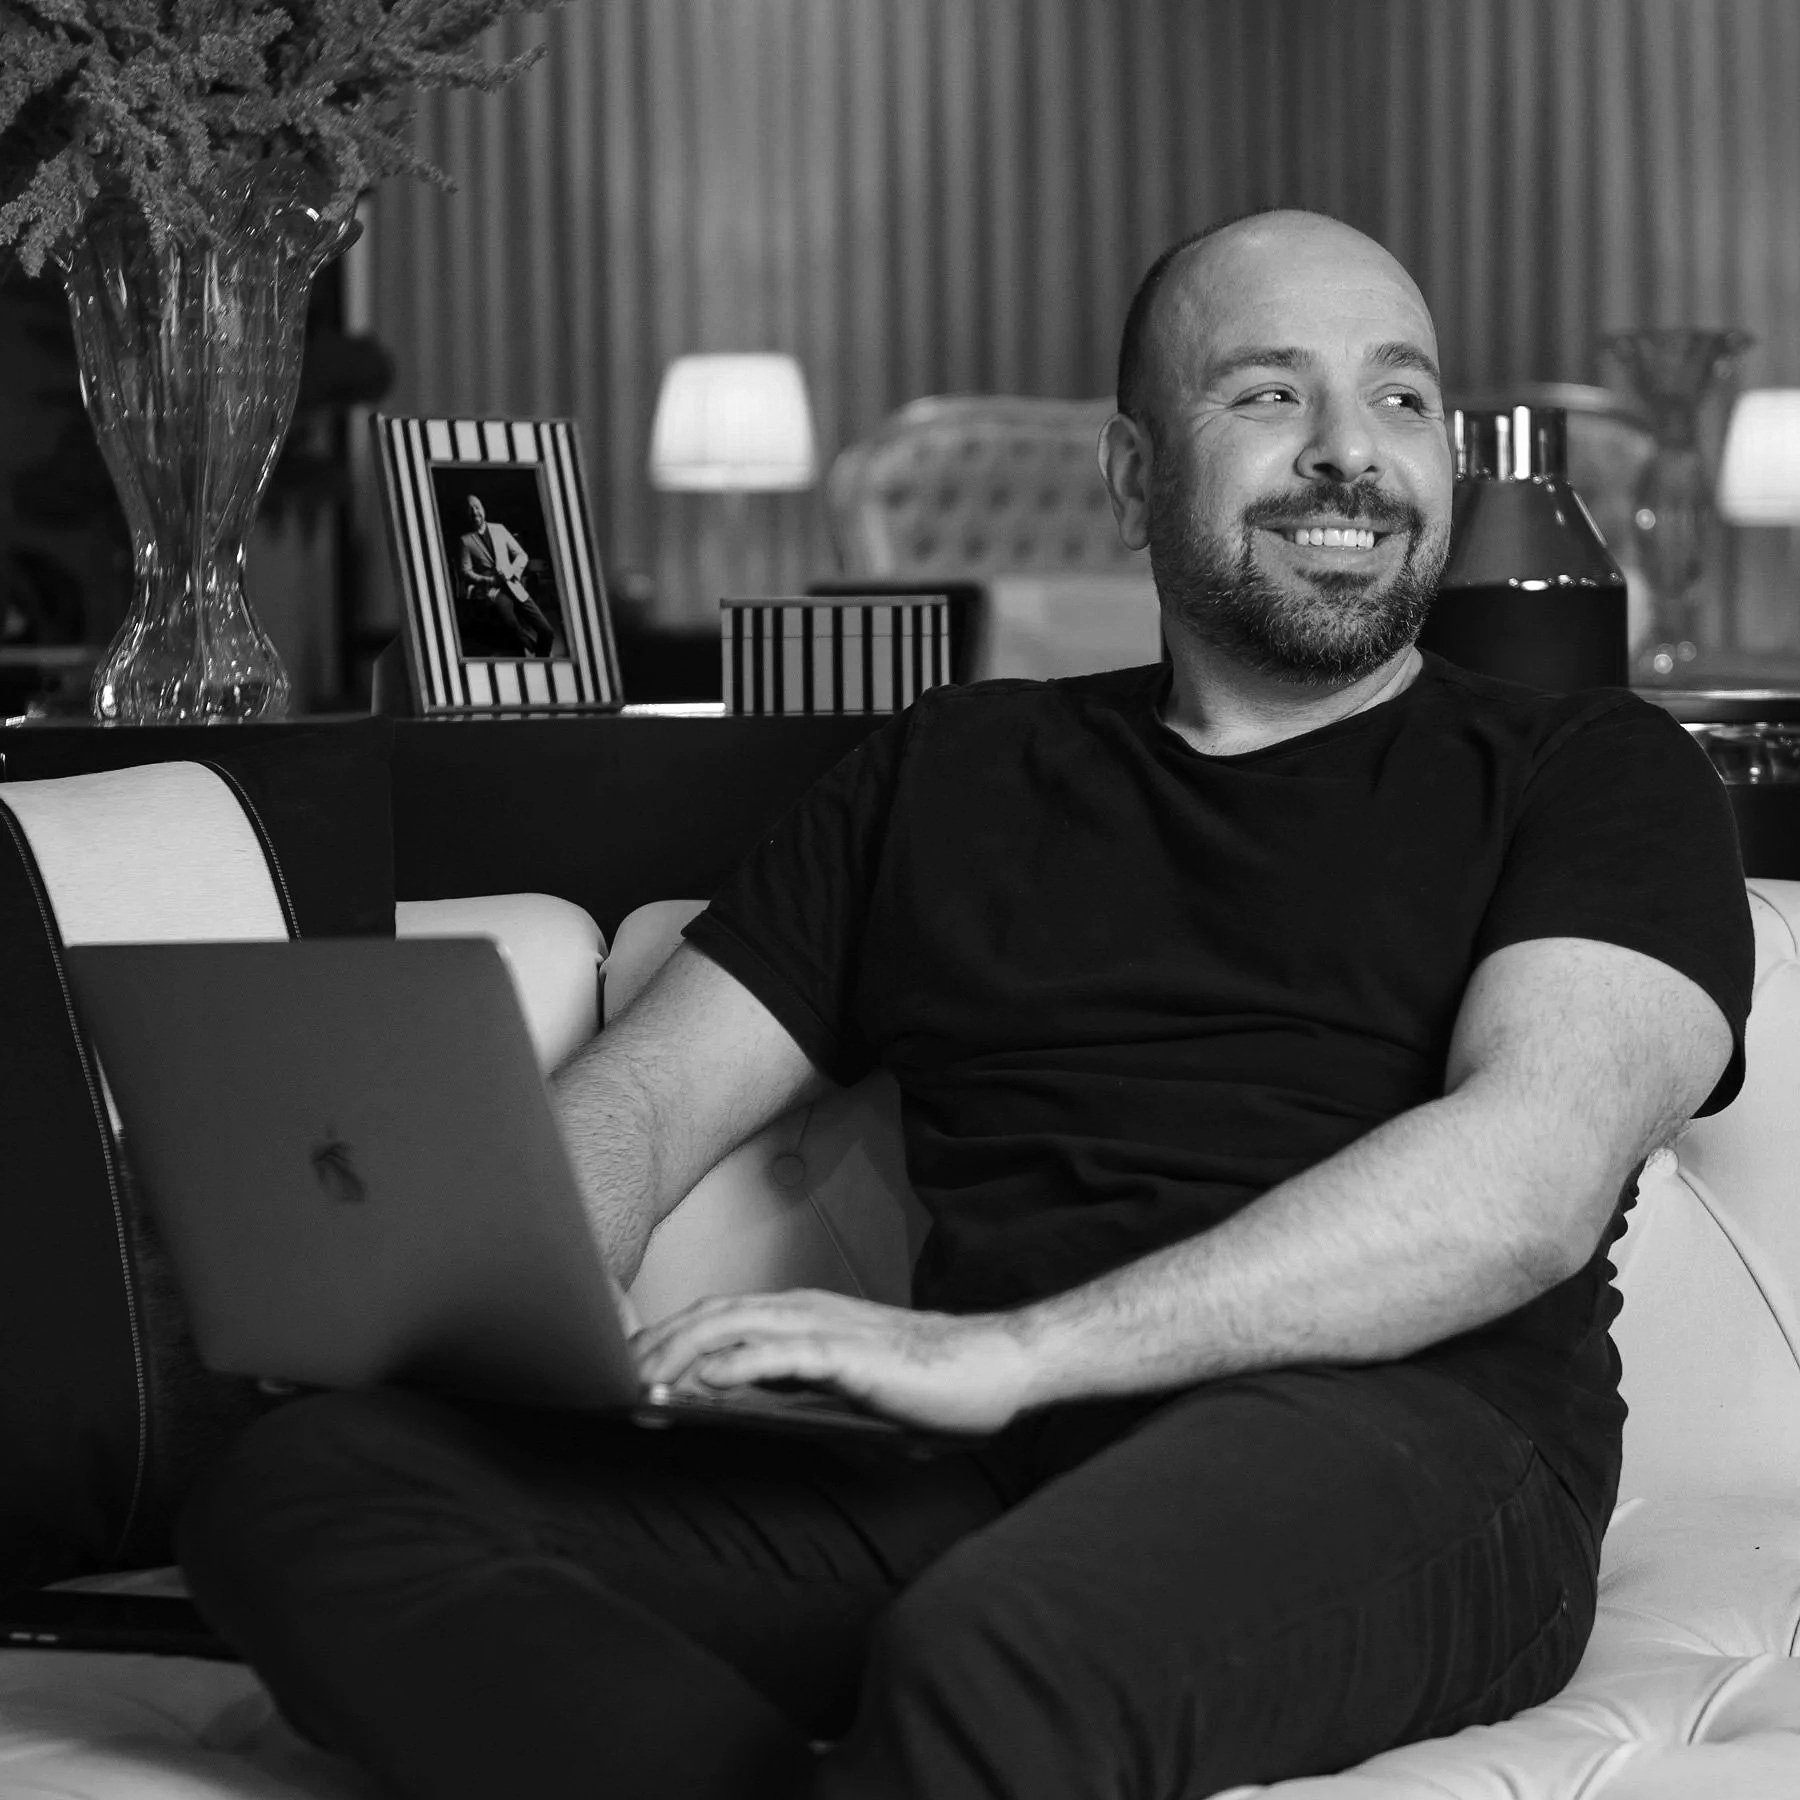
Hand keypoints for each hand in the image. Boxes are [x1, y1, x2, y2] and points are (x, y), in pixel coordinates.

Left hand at [630, 1289, 1037, 1436]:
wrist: (994, 1368)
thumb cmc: (927, 1384)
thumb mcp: (844, 1389)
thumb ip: (794, 1388)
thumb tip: (737, 1403)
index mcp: (804, 1318)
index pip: (723, 1319)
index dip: (671, 1337)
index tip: (628, 1367)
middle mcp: (807, 1312)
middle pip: (715, 1315)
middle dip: (659, 1342)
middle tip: (611, 1374)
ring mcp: (827, 1329)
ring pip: (737, 1326)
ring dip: (683, 1349)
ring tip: (642, 1377)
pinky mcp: (850, 1355)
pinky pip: (783, 1353)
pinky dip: (738, 1363)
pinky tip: (706, 1380)